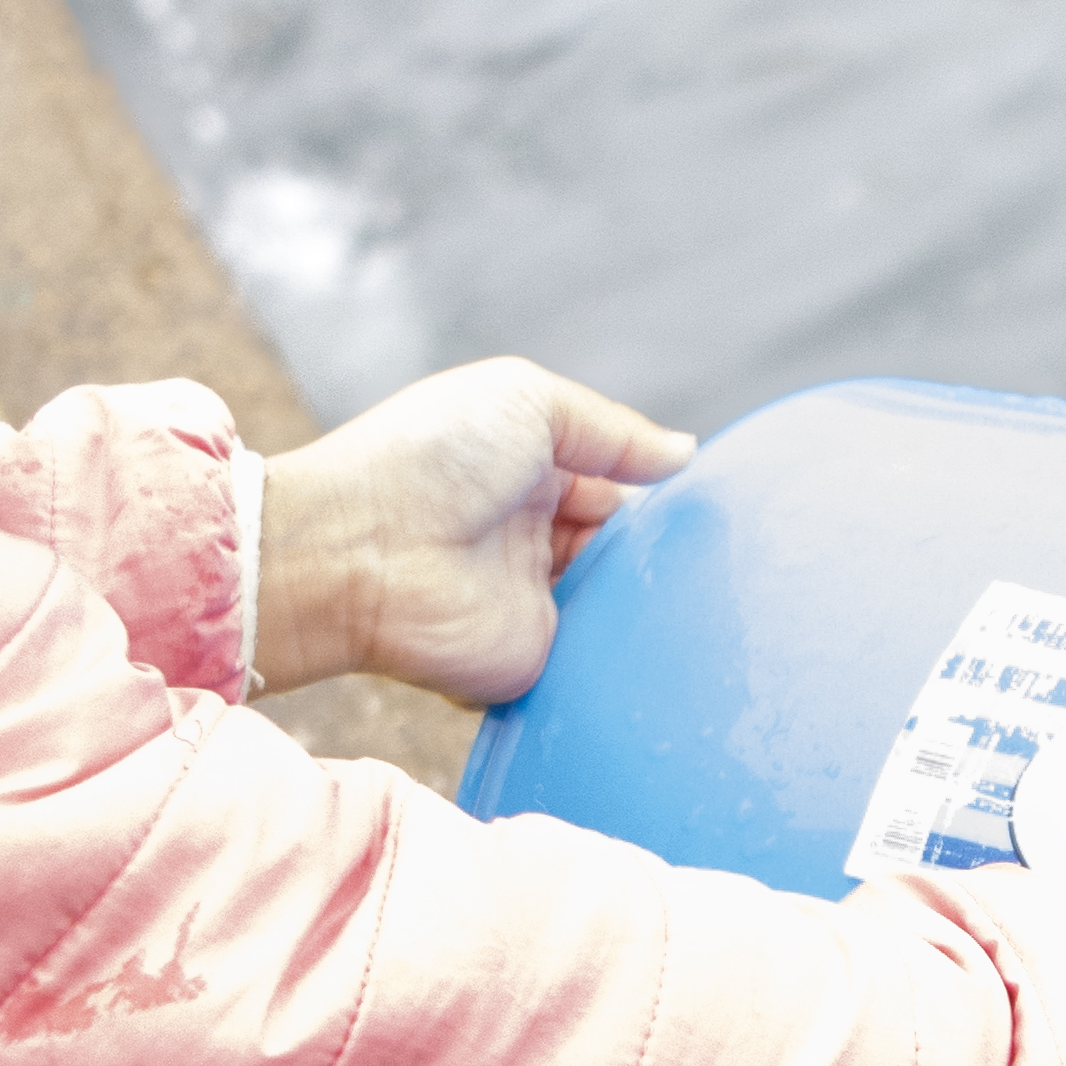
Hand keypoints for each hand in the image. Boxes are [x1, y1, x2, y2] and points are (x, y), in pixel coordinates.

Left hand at [255, 362, 693, 703]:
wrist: (361, 549)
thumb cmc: (431, 457)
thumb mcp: (529, 402)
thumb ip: (612, 430)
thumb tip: (686, 454)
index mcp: (531, 477)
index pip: (615, 489)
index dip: (654, 494)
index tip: (704, 500)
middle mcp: (533, 542)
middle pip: (624, 551)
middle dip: (661, 550)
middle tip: (702, 548)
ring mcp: (533, 605)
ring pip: (619, 607)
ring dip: (650, 598)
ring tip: (693, 588)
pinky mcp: (531, 663)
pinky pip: (595, 664)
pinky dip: (627, 654)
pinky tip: (665, 639)